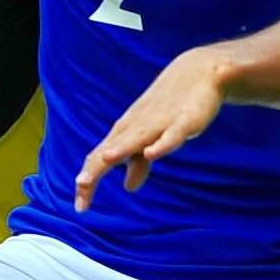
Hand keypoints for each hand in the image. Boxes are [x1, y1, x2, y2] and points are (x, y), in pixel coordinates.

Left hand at [75, 50, 228, 210]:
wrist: (199, 72)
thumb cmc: (169, 107)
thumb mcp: (150, 138)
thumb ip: (138, 162)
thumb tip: (128, 186)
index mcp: (126, 132)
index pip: (99, 158)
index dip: (89, 181)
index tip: (81, 207)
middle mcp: (136, 127)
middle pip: (111, 150)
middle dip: (95, 170)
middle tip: (81, 188)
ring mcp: (159, 122)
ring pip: (136, 138)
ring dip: (120, 150)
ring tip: (105, 161)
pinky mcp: (185, 120)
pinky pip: (172, 134)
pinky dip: (162, 143)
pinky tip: (152, 152)